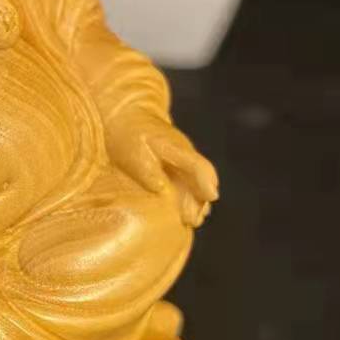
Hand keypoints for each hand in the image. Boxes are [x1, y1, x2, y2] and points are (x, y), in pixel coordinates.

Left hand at [107, 108, 217, 227]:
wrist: (128, 119)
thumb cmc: (129, 137)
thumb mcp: (133, 151)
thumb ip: (147, 170)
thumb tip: (161, 188)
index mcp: (175, 146)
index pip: (196, 164)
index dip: (205, 181)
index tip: (211, 197)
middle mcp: (185, 153)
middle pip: (203, 177)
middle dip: (201, 199)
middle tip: (194, 220)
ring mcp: (184, 160)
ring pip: (199, 182)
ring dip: (198, 201)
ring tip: (193, 220)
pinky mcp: (179, 167)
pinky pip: (191, 183)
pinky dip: (191, 198)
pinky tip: (186, 214)